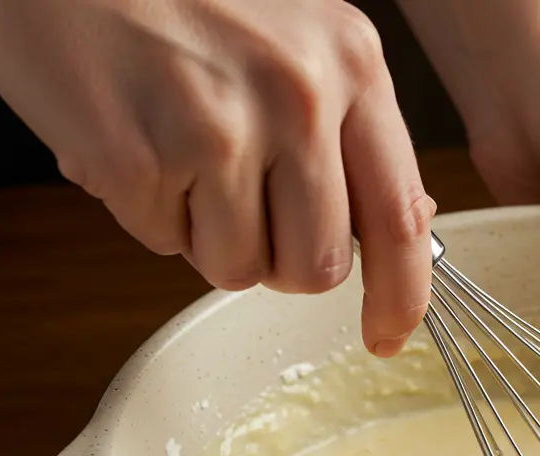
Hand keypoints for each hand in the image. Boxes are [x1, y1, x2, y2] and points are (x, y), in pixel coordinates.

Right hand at [0, 0, 434, 355]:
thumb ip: (350, 131)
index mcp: (350, 62)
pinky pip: (162, 243)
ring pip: (238, 268)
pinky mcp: (137, 159)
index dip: (400, 294)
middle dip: (280, 261)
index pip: (399, 215)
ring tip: (177, 152)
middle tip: (239, 206)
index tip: (388, 335)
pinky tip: (133, 138)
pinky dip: (145, 211)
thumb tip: (406, 225)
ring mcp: (217, 129)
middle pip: (317, 266)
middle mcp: (297, 95)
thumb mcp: (298, 37)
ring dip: (206, 234)